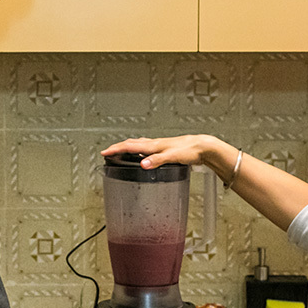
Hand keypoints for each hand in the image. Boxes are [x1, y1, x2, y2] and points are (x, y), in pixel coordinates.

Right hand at [101, 135, 229, 171]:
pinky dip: (138, 150)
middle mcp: (155, 144)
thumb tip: (143, 164)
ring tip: (120, 151)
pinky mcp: (164, 149)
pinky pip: (146, 147)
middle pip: (131, 143)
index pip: (130, 146)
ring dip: (127, 147)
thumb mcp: (173, 156)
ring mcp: (159, 146)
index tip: (105, 152)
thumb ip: (157, 160)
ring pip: (138, 144)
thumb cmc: (190, 150)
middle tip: (108, 152)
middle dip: (118, 147)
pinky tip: (141, 154)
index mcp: (154, 145)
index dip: (116, 149)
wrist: (203, 146)